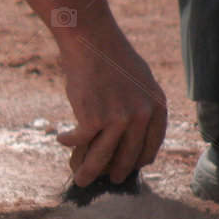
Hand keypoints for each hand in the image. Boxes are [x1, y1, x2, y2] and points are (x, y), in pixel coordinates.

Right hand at [53, 18, 166, 186]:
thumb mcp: (139, 80)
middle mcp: (141, 116)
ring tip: (80, 178)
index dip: (139, 161)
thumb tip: (132, 132)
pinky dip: (68, 142)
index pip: (151, 146)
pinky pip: (79, 142)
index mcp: (157, 106)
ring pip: (101, 158)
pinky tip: (61, 139)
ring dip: (88, 171)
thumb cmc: (111, 56)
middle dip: (116, 173)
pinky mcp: (93, 120)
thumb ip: (141, 105)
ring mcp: (118, 119)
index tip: (130, 167)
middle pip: (128, 157)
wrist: (91, 38)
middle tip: (108, 180)